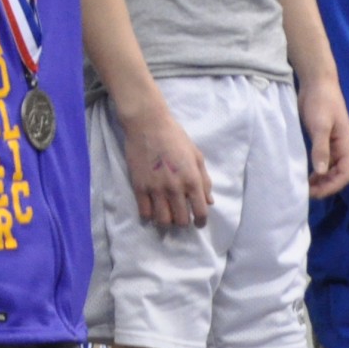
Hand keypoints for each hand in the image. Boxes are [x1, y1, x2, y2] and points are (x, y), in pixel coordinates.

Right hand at [117, 95, 213, 227]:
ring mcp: (156, 189)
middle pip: (181, 220)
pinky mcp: (139, 187)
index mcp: (192, 180)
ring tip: (167, 215)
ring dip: (166, 222)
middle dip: (183, 222)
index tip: (198, 223)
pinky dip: (150, 216)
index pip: (200, 212)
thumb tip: (209, 201)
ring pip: (163, 221)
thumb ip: (204, 180)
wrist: (148, 124)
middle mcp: (175, 188)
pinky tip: (152, 210)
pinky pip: (145, 213)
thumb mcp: (196, 156)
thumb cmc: (175, 137)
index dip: (201, 222)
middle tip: (181, 216)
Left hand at [299, 75, 348, 198]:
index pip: (346, 174)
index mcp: (347, 146)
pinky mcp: (324, 141)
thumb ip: (320, 149)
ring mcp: (334, 145)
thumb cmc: (321, 101)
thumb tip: (320, 172)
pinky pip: (323, 162)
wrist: (317, 81)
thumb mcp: (320, 125)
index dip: (332, 186)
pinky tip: (304, 174)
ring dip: (319, 180)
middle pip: (338, 176)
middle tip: (304, 192)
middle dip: (324, 186)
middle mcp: (343, 148)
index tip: (315, 192)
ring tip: (303, 186)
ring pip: (330, 170)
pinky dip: (315, 171)